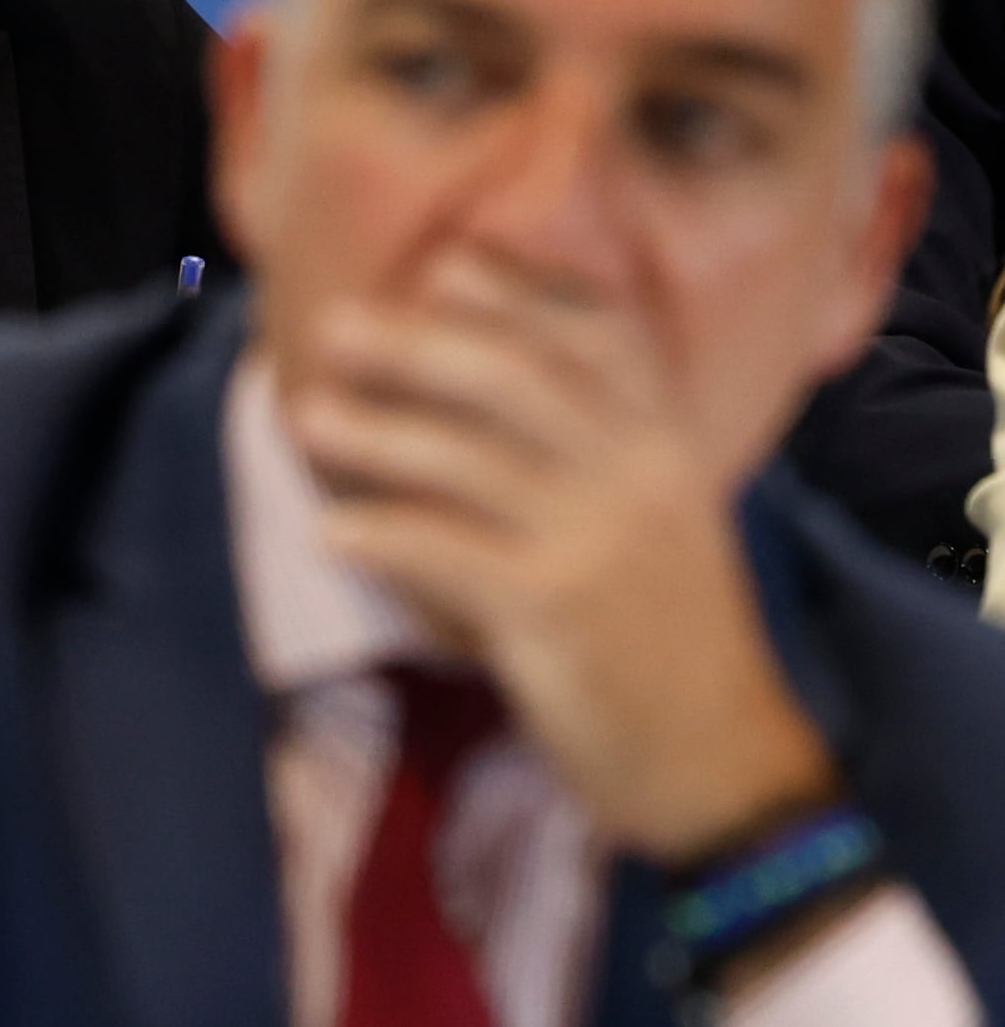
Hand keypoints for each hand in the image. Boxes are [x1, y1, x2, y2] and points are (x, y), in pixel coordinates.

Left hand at [282, 254, 837, 863]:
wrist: (722, 763)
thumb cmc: (667, 637)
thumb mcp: (659, 522)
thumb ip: (597, 451)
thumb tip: (484, 382)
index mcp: (668, 444)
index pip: (602, 335)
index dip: (522, 290)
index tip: (444, 263)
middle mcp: (638, 475)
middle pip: (517, 376)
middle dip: (419, 342)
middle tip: (336, 322)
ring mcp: (597, 541)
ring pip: (466, 459)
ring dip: (375, 432)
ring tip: (304, 415)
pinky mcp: (552, 611)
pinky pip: (444, 553)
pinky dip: (379, 536)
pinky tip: (327, 532)